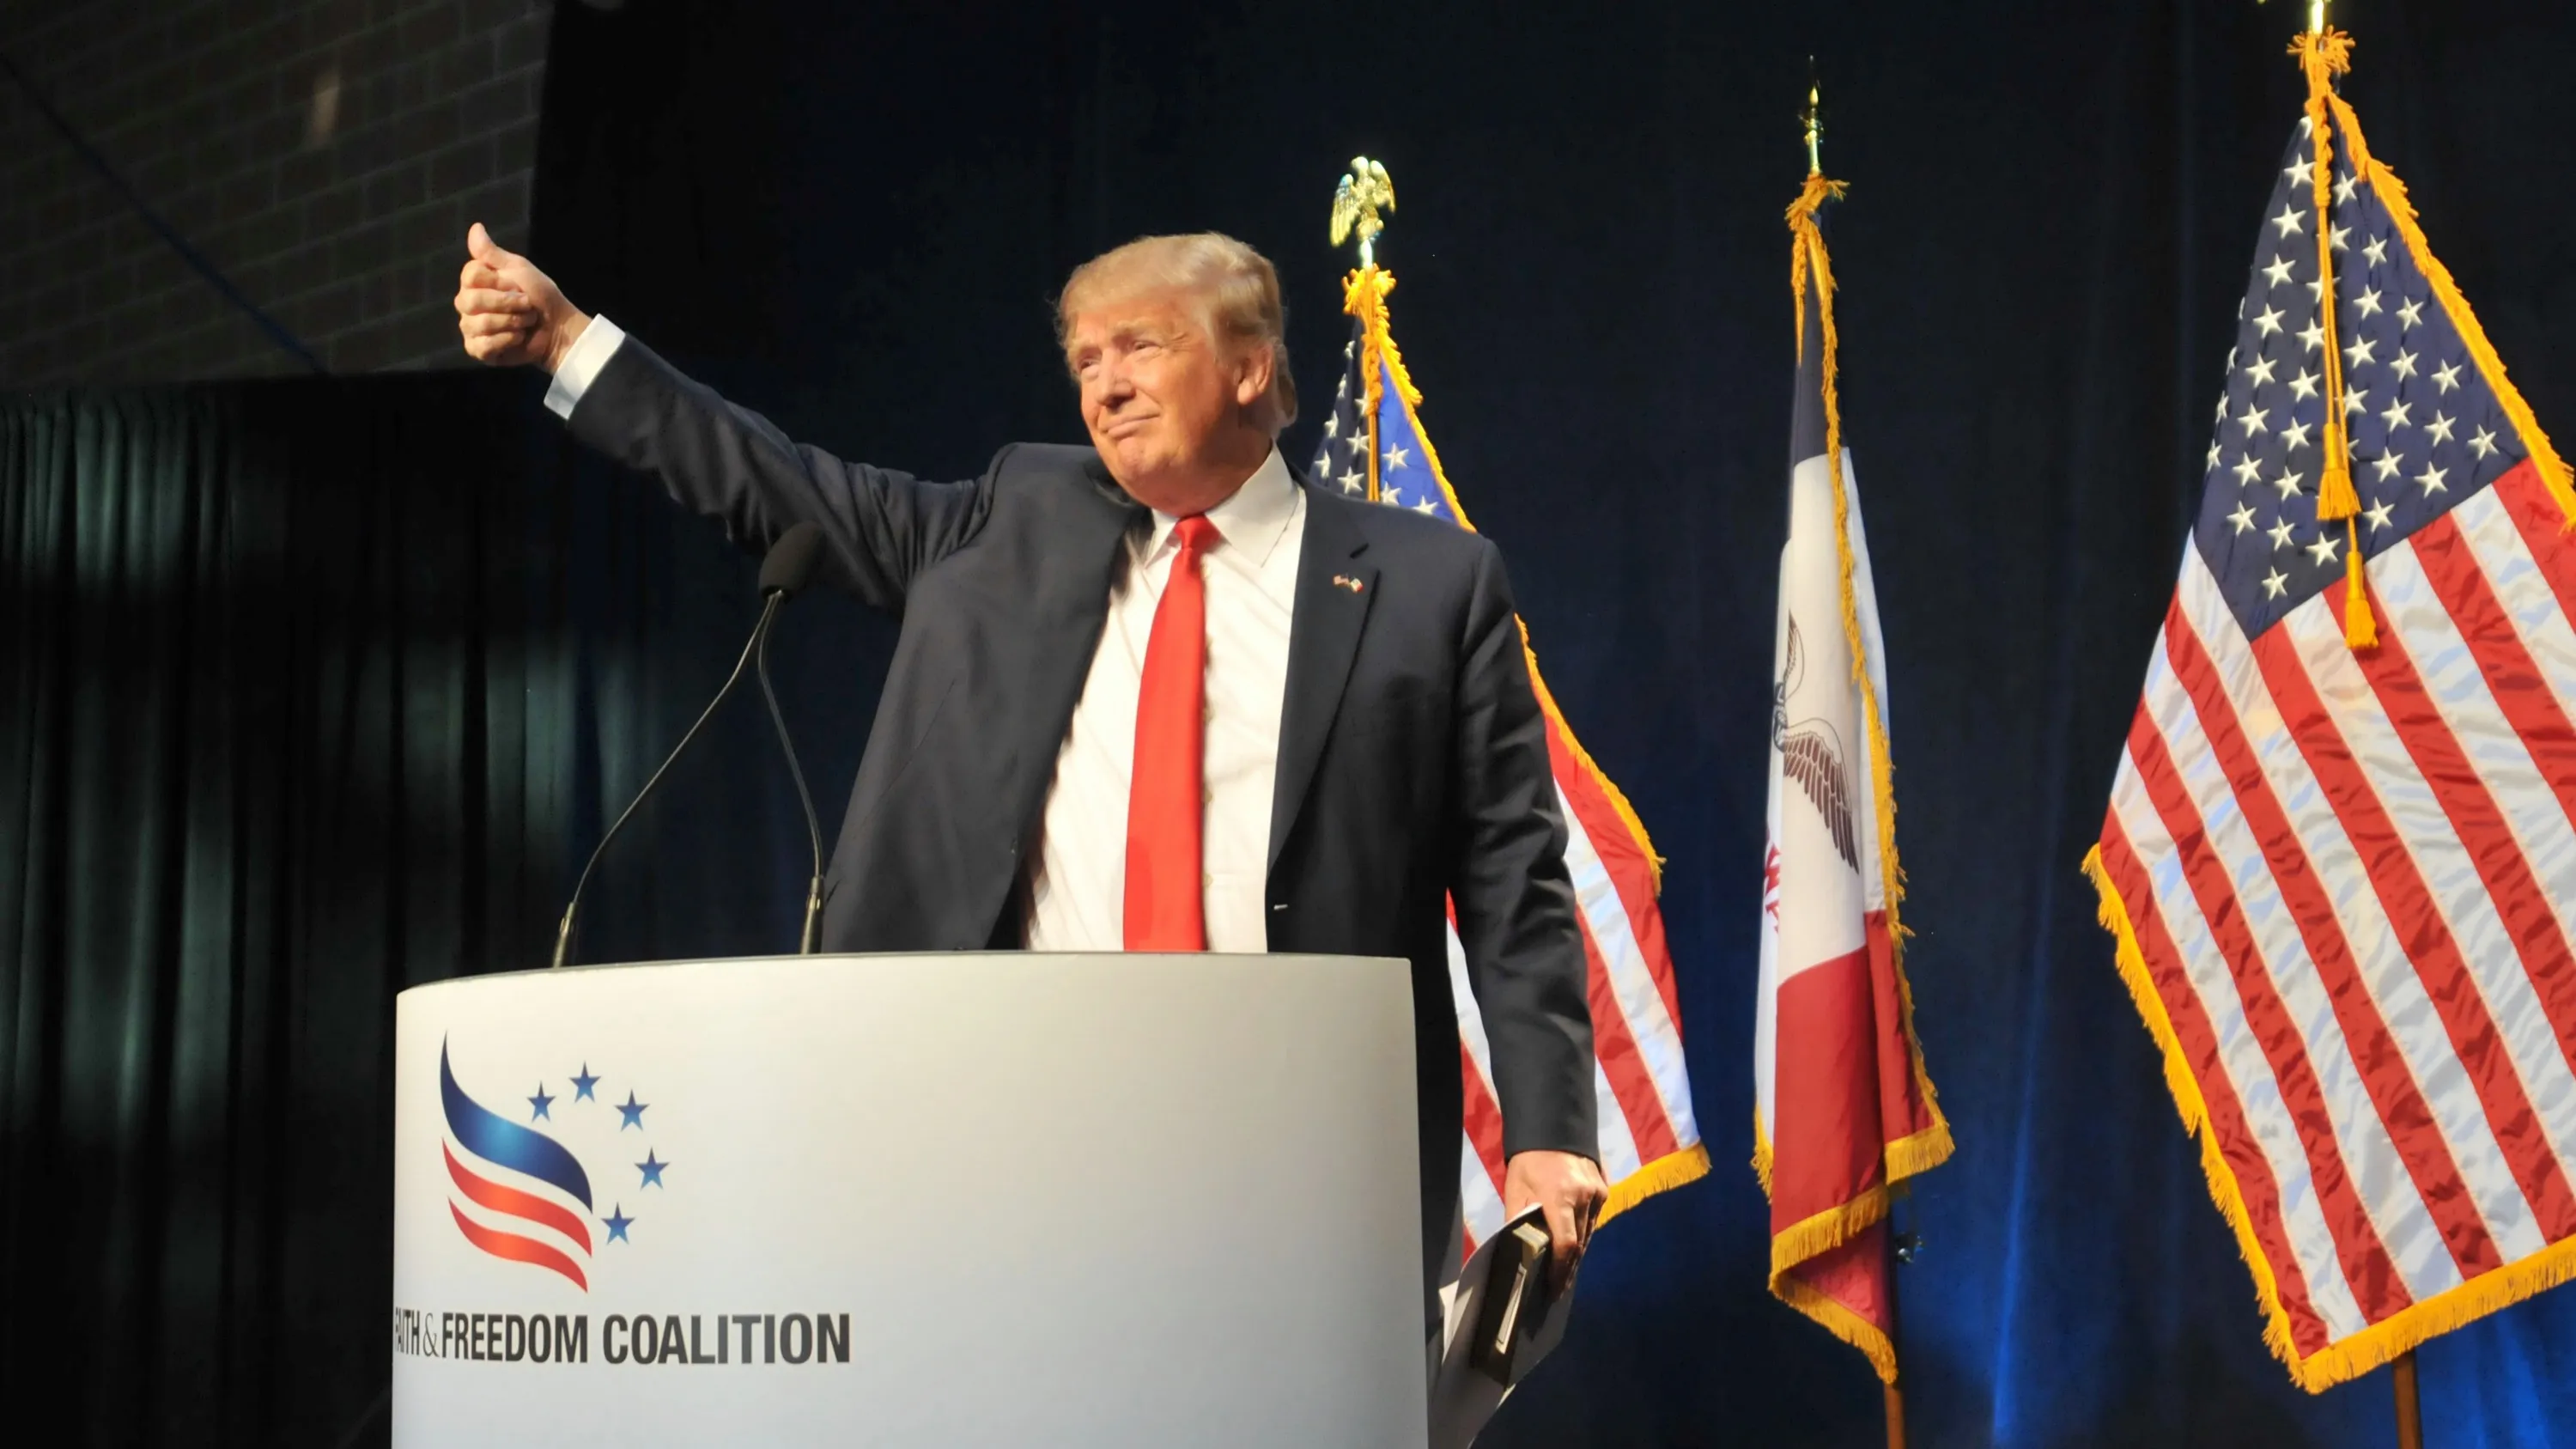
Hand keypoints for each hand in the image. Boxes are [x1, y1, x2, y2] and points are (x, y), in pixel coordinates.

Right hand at [455, 222, 587, 371]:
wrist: (557, 327)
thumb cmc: (539, 296)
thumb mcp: (519, 268)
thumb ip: (492, 252)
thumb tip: (475, 226)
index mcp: (474, 282)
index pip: (470, 275)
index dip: (498, 282)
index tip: (518, 285)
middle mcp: (467, 303)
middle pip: (470, 300)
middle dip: (506, 304)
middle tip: (527, 305)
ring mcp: (470, 327)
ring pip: (478, 324)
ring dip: (511, 323)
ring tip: (526, 322)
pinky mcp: (478, 349)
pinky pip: (482, 346)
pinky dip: (506, 341)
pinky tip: (518, 338)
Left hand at [1502, 1149, 1606, 1297]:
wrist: (1552, 1129)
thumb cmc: (1528, 1162)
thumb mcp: (1515, 1191)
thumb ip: (1518, 1222)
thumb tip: (1520, 1253)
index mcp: (1559, 1197)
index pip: (1566, 1245)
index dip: (1560, 1271)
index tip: (1553, 1288)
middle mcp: (1583, 1197)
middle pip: (1580, 1244)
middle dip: (1568, 1268)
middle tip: (1557, 1288)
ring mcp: (1597, 1193)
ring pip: (1589, 1235)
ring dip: (1577, 1254)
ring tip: (1564, 1272)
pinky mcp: (1603, 1189)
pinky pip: (1593, 1220)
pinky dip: (1583, 1234)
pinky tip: (1573, 1245)